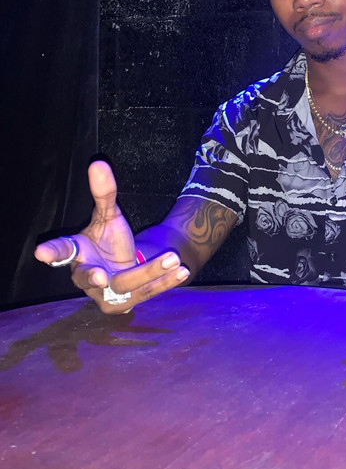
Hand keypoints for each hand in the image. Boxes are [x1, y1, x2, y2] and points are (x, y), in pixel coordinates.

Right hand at [34, 161, 189, 312]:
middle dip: (96, 276)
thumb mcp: (109, 215)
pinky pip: (145, 294)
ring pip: (125, 285)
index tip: (41, 253)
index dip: (52, 252)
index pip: (61, 251)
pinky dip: (164, 282)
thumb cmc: (109, 239)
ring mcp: (104, 294)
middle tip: (103, 275)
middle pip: (90, 276)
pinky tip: (181, 271)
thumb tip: (98, 163)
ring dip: (150, 272)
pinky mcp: (124, 304)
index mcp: (76, 253)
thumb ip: (104, 193)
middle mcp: (85, 277)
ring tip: (173, 259)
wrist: (125, 265)